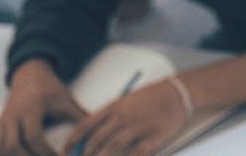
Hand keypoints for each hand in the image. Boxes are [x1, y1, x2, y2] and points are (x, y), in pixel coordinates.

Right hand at [0, 60, 87, 155]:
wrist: (30, 73)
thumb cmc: (48, 88)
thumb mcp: (66, 100)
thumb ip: (80, 118)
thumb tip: (94, 135)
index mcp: (31, 108)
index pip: (34, 136)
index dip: (45, 152)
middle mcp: (13, 115)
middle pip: (12, 146)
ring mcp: (3, 120)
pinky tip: (13, 154)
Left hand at [62, 80, 188, 155]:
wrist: (179, 94)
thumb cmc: (151, 99)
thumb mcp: (125, 102)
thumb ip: (109, 118)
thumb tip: (89, 139)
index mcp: (114, 107)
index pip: (85, 126)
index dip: (72, 141)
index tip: (66, 152)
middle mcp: (123, 117)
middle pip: (96, 140)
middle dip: (85, 155)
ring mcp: (138, 128)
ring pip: (111, 148)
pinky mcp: (153, 138)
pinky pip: (135, 154)